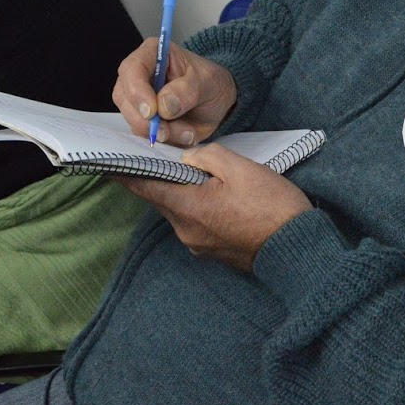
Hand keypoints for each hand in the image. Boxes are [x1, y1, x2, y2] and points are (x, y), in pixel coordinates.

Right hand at [112, 39, 236, 146]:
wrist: (218, 102)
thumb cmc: (210, 82)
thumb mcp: (207, 81)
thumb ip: (187, 90)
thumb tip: (163, 106)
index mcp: (152, 54)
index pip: (132, 69)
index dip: (137, 91)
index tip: (151, 112)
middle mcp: (139, 75)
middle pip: (124, 98)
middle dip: (144, 120)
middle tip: (166, 131)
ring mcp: (138, 99)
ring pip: (132, 120)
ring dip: (160, 132)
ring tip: (188, 131)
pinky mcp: (143, 120)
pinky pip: (145, 135)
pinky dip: (165, 140)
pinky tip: (185, 134)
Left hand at [119, 145, 312, 270]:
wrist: (298, 250)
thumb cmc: (273, 208)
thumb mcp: (241, 168)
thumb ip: (207, 156)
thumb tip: (188, 159)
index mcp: (188, 207)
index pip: (144, 187)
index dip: (123, 172)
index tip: (105, 161)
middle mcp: (186, 230)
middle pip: (161, 198)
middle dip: (156, 177)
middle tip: (151, 155)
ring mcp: (199, 244)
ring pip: (179, 209)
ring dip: (180, 191)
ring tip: (190, 171)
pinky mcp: (213, 250)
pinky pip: (195, 221)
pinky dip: (196, 205)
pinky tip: (211, 193)